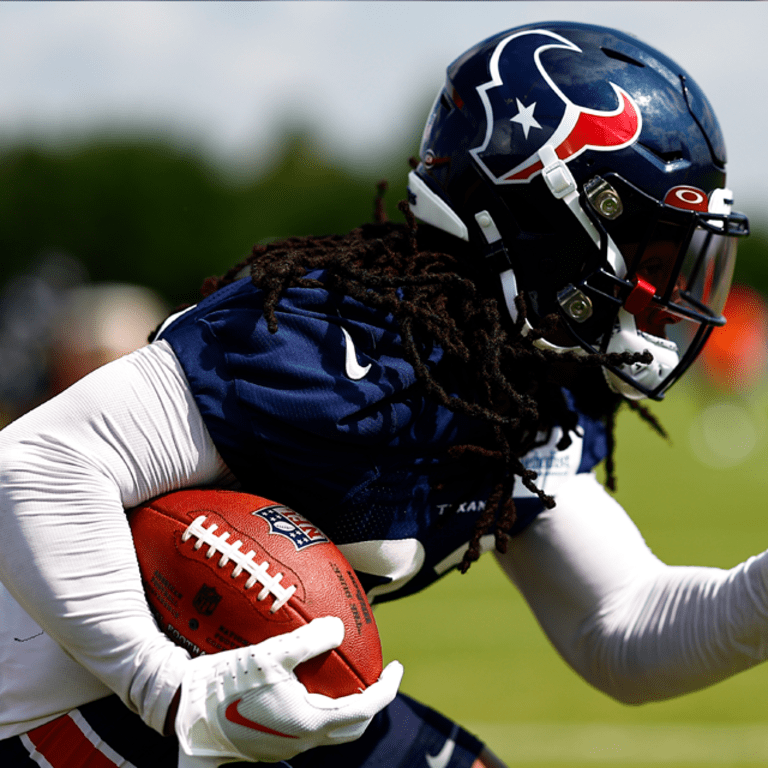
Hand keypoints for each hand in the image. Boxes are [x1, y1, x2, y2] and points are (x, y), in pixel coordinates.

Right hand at [175, 616, 402, 766]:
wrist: (186, 711)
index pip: (365, 710)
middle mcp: (302, 739)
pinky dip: (323, 707)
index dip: (387, 689)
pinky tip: (308, 681)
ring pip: (332, 730)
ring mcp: (286, 744)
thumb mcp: (270, 655)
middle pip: (353, 727)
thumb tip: (339, 627)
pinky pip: (309, 726)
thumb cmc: (227, 682)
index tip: (397, 667)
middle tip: (377, 676)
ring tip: (347, 677)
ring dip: (348, 707)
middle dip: (372, 703)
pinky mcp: (270, 741)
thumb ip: (309, 641)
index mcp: (309, 722)